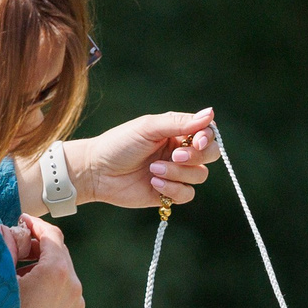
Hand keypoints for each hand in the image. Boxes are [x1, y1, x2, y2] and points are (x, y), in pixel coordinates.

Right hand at [0, 217, 83, 307]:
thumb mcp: (1, 281)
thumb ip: (6, 248)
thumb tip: (4, 227)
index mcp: (57, 271)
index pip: (51, 235)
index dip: (35, 224)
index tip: (22, 220)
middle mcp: (74, 286)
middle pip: (60, 253)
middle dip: (40, 246)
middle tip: (18, 245)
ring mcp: (78, 305)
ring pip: (64, 275)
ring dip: (46, 268)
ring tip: (22, 274)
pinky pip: (66, 294)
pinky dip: (53, 288)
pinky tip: (32, 296)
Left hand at [77, 108, 218, 208]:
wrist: (96, 171)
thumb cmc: (119, 144)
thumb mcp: (148, 128)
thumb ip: (179, 122)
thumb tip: (210, 113)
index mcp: (176, 132)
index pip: (207, 133)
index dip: (208, 138)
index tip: (198, 141)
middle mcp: (179, 152)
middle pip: (210, 155)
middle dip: (196, 156)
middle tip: (174, 156)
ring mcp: (175, 174)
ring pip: (199, 176)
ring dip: (179, 174)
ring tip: (153, 170)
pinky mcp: (168, 193)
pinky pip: (187, 194)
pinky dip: (173, 189)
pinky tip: (153, 184)